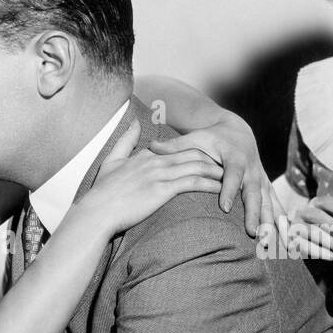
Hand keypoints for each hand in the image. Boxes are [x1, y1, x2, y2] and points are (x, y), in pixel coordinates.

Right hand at [75, 118, 221, 236]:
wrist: (97, 211)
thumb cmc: (102, 193)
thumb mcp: (112, 160)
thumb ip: (125, 141)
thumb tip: (132, 121)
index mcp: (147, 156)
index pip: (179, 149)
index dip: (199, 152)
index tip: (214, 157)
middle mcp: (156, 161)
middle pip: (193, 154)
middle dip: (215, 159)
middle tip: (233, 165)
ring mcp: (160, 173)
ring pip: (197, 166)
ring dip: (218, 171)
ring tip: (234, 176)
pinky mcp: (162, 189)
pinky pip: (193, 183)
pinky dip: (210, 184)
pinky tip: (222, 189)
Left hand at [149, 115, 272, 236]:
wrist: (237, 132)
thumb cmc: (211, 139)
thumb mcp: (195, 138)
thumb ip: (175, 146)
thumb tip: (150, 147)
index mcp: (235, 157)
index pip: (233, 175)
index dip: (229, 190)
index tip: (224, 207)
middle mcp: (252, 169)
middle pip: (254, 193)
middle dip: (255, 214)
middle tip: (253, 233)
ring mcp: (261, 180)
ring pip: (269, 203)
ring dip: (273, 223)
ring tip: (274, 243)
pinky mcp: (266, 188)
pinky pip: (276, 207)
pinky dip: (282, 223)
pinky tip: (287, 242)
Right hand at [284, 194, 332, 259]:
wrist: (305, 243)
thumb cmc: (328, 231)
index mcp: (314, 204)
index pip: (325, 202)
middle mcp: (302, 212)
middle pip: (317, 215)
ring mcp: (295, 227)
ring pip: (311, 230)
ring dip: (329, 240)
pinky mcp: (292, 241)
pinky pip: (305, 246)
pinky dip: (320, 252)